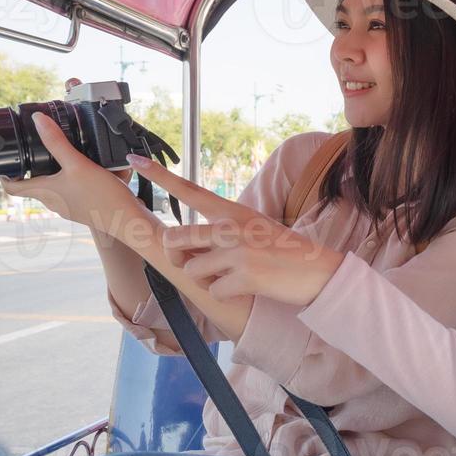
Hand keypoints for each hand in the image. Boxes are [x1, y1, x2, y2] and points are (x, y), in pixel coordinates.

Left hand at [0, 112, 137, 229]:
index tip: (2, 161)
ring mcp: (69, 207)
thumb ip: (57, 141)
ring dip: (50, 173)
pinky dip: (69, 178)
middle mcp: (54, 202)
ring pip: (51, 188)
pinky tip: (83, 168)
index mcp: (46, 192)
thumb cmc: (102, 197)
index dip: (3, 175)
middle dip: (29, 169)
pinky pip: (69, 191)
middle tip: (31, 149)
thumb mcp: (78, 164)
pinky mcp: (84, 207)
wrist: (129, 221)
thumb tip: (38, 120)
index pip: (12, 188)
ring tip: (58, 153)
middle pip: (32, 186)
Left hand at [126, 154, 344, 305]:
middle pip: (175, 238)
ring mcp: (237, 251)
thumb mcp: (255, 228)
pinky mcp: (245, 276)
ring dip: (205, 280)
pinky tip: (245, 290)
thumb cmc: (285, 252)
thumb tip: (191, 246)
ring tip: (231, 277)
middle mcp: (231, 227)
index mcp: (233, 211)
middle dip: (176, 257)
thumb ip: (223, 230)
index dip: (159, 175)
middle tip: (193, 264)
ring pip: (192, 270)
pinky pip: (213, 292)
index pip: (189, 190)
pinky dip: (224, 296)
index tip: (135, 160)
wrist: (320, 271)